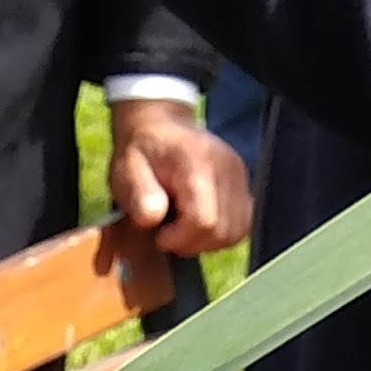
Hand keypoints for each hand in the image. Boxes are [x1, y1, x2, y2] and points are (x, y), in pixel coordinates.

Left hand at [100, 97, 249, 312]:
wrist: (160, 127)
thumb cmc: (141, 154)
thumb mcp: (126, 173)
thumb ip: (139, 196)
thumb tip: (153, 218)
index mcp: (197, 163)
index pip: (203, 221)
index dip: (180, 239)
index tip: (160, 235)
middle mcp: (227, 168)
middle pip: (222, 231)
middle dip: (193, 243)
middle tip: (170, 234)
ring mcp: (240, 175)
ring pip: (236, 232)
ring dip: (209, 241)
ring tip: (184, 229)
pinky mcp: (244, 184)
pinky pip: (243, 224)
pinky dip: (223, 233)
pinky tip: (201, 226)